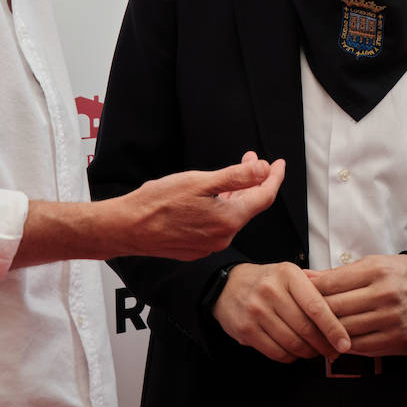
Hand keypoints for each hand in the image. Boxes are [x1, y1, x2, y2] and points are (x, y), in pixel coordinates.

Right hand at [123, 151, 284, 259]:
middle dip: (253, 181)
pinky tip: (214, 195)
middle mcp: (223, 236)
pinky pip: (217, 225)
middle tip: (251, 159)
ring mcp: (209, 245)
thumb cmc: (159, 202)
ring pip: (232, 215)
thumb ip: (236, 176)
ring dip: (236, 192)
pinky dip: (221, 207)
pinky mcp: (195, 248)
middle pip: (248, 205)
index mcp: (229, 219)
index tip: (279, 164)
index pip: (264, 197)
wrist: (127, 228)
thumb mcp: (200, 181)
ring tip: (233, 172)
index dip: (274, 178)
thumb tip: (264, 169)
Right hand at [212, 261, 351, 362]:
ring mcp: (256, 311)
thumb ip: (315, 288)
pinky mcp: (246, 330)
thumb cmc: (267, 281)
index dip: (334, 328)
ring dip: (309, 353)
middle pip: (306, 328)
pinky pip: (276, 352)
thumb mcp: (289, 274)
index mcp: (287, 275)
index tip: (345, 342)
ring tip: (315, 351)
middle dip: (324, 345)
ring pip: (292, 343)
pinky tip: (296, 352)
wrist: (227, 286)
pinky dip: (291, 357)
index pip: (316, 306)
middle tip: (334, 351)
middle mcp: (270, 291)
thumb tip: (345, 311)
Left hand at [305, 254, 406, 355]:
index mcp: (375, 271)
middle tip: (299, 316)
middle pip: (335, 308)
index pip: (331, 284)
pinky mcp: (396, 338)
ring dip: (326, 332)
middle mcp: (384, 295)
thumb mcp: (371, 264)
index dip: (310, 291)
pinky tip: (335, 341)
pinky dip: (344, 345)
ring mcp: (390, 319)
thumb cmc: (398, 274)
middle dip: (313, 313)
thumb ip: (338, 273)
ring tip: (313, 331)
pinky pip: (361, 346)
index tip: (298, 295)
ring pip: (345, 330)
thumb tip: (306, 277)